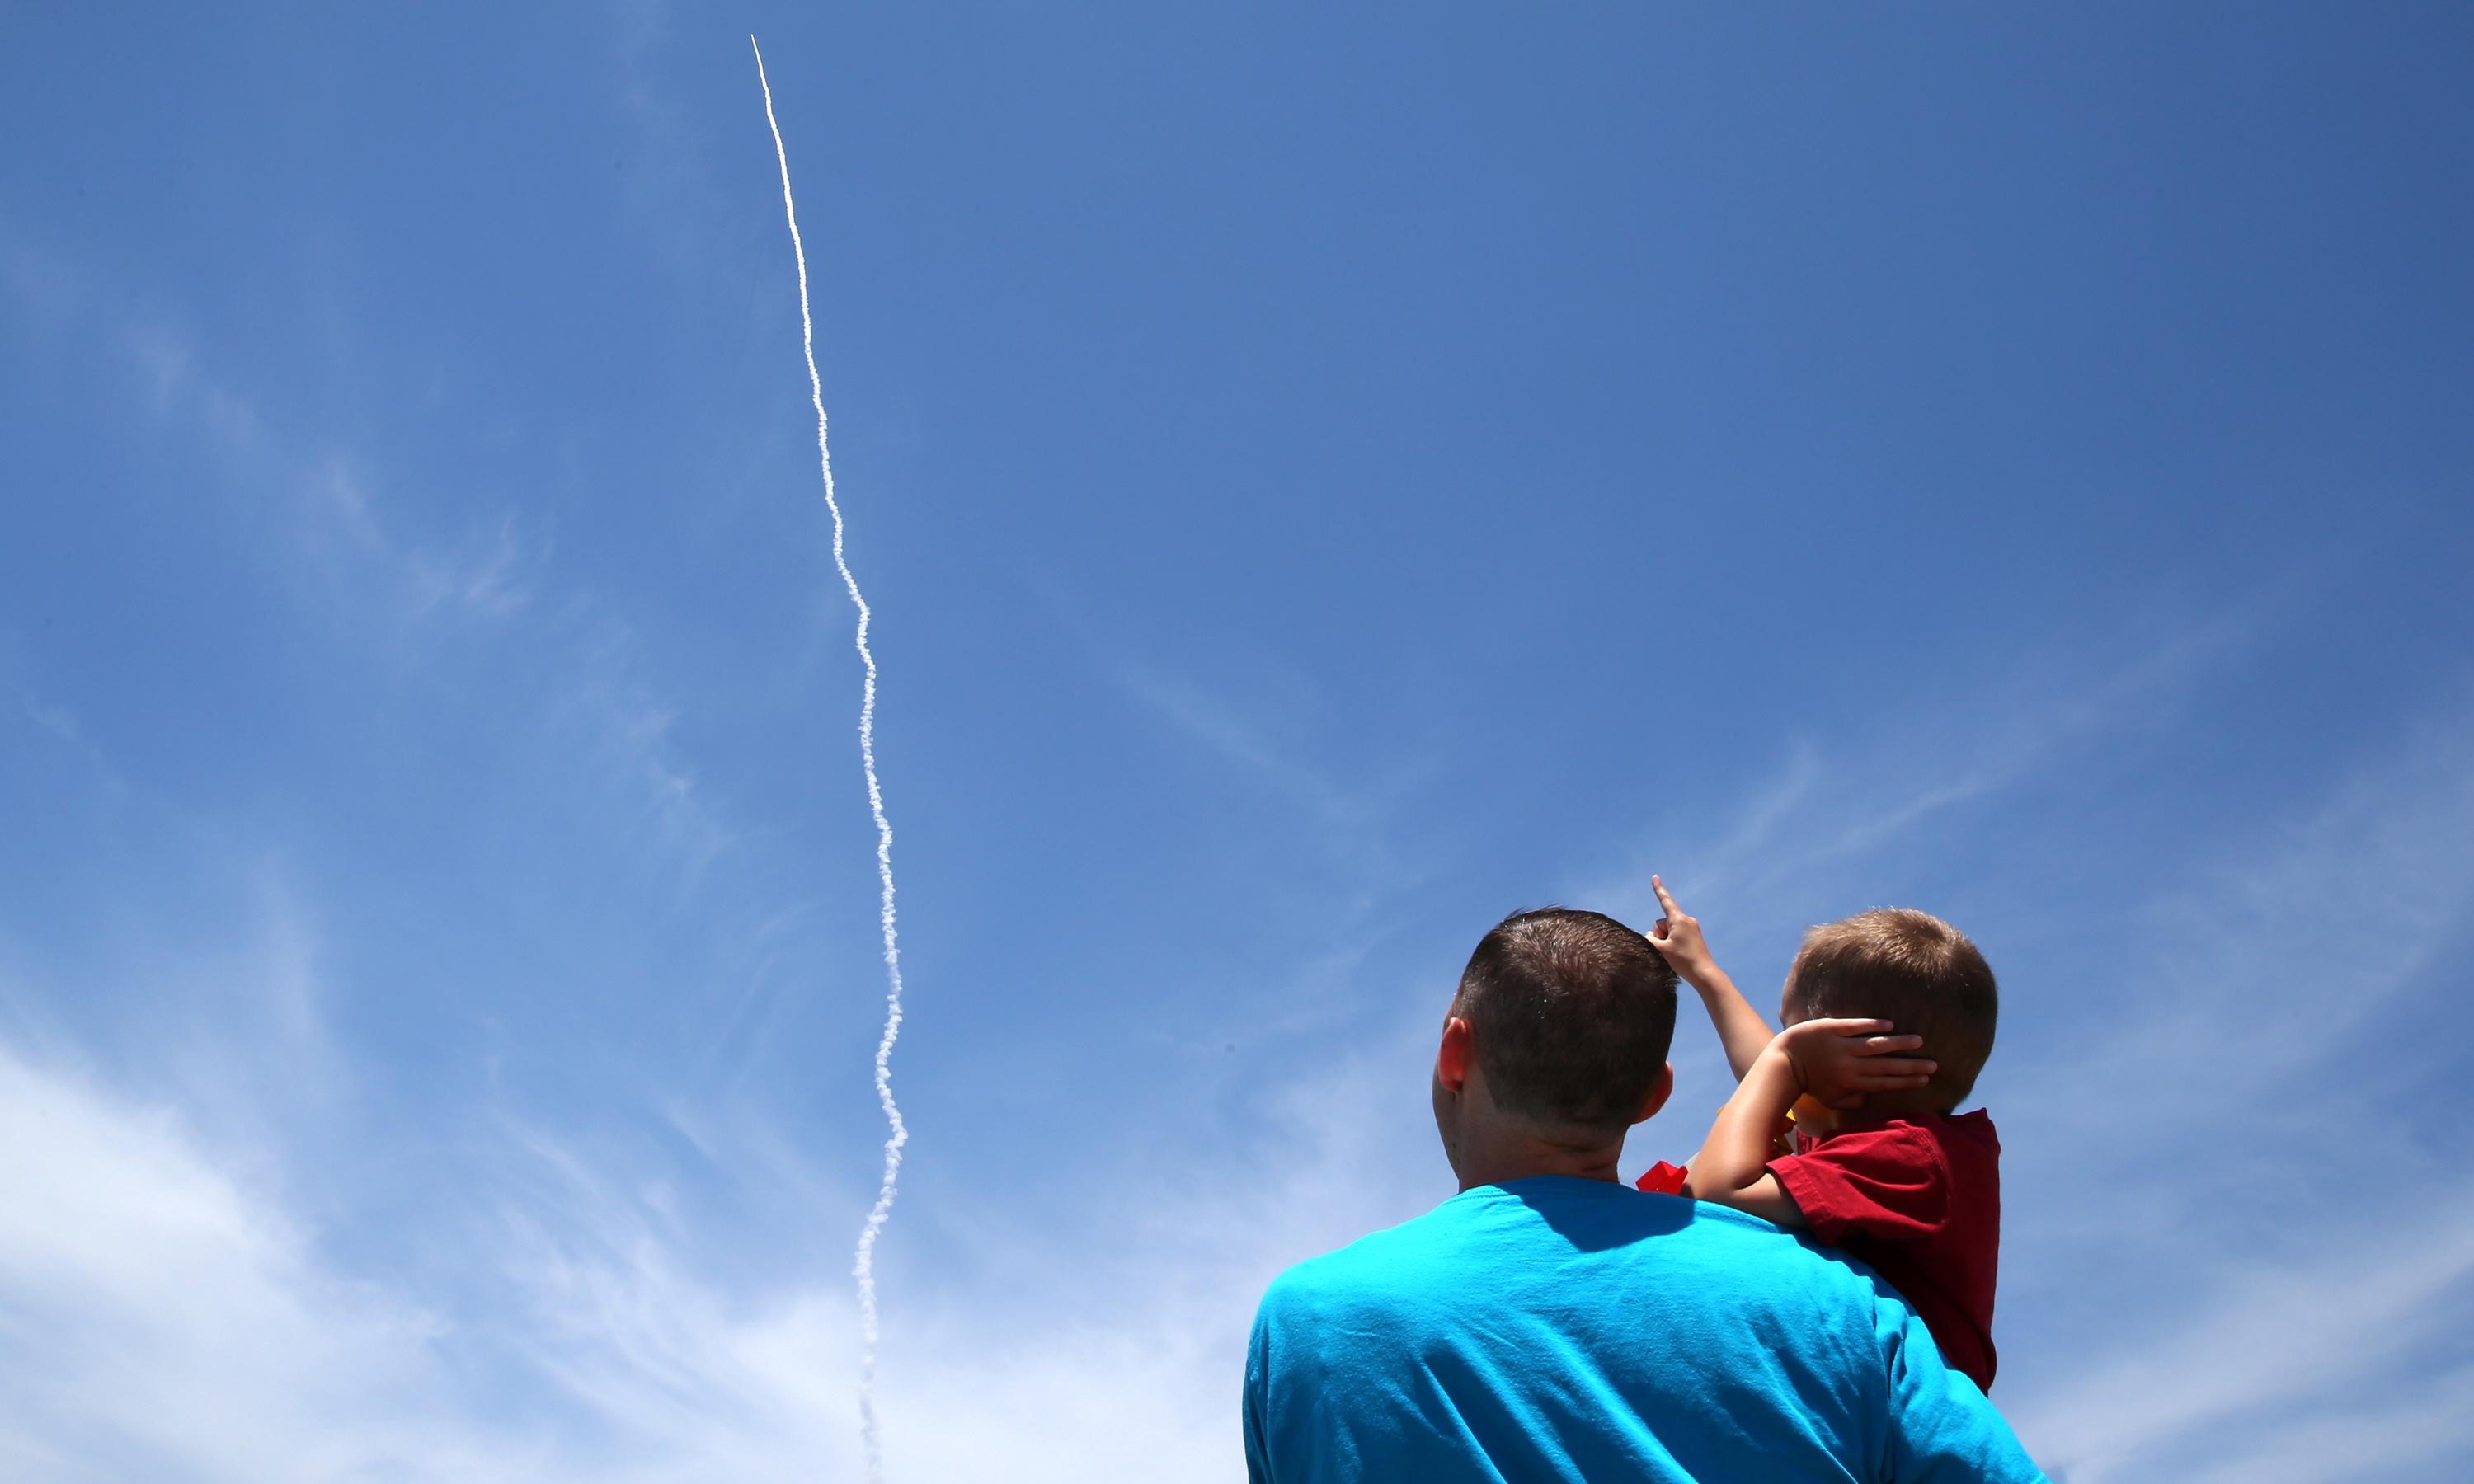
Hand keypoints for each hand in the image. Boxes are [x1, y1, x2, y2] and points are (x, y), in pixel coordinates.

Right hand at [1647, 875, 1719, 983]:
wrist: (1704, 973)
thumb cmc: (1683, 961)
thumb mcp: (1661, 949)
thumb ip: (1650, 938)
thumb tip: (1651, 935)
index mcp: (1679, 920)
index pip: (1665, 901)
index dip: (1658, 889)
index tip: (1655, 877)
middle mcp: (1687, 920)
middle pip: (1662, 922)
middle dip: (1660, 934)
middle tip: (1668, 949)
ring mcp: (1692, 928)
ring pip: (1669, 930)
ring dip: (1666, 940)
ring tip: (1675, 953)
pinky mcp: (1694, 936)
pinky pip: (1677, 934)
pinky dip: (1673, 942)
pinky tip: (1679, 954)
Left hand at [1773, 1018, 1935, 1110]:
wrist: (1783, 1063)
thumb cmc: (1808, 1082)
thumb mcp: (1830, 1098)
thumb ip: (1851, 1100)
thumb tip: (1870, 1098)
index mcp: (1851, 1083)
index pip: (1884, 1082)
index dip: (1906, 1081)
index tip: (1926, 1079)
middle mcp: (1850, 1066)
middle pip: (1886, 1066)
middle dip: (1911, 1066)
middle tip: (1933, 1064)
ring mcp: (1840, 1047)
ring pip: (1875, 1046)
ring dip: (1898, 1044)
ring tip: (1918, 1041)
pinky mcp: (1830, 1029)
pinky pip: (1854, 1026)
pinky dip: (1871, 1025)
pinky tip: (1889, 1024)